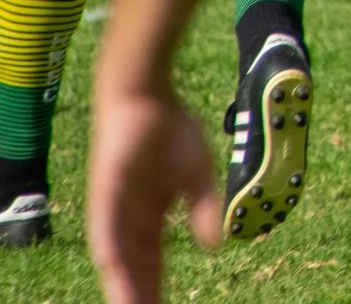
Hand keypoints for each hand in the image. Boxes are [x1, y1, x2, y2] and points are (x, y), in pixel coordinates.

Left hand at [87, 82, 222, 303]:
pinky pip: (105, 229)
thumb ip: (206, 208)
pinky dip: (111, 251)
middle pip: (134, 267)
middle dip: (142, 295)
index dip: (159, 288)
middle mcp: (129, 219)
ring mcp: (115, 208)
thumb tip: (217, 243)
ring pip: (117, 257)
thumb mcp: (198, 174)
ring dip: (123, 283)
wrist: (147, 95)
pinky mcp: (104, 192)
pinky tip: (115, 270)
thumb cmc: (171, 129)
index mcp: (151, 217)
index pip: (153, 263)